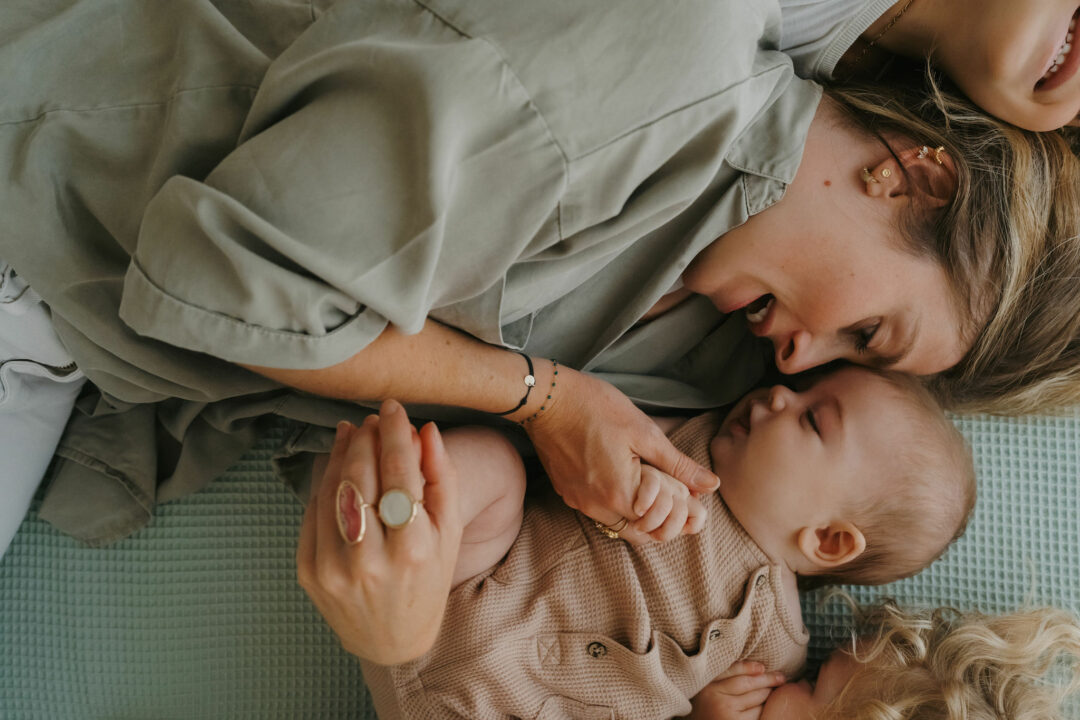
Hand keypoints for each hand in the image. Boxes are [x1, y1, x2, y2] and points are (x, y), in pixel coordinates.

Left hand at [295, 400, 463, 664]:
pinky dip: (323, 481)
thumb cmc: (427, 579)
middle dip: (366, 438)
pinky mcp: (308, 572)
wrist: (391, 638)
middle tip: (372, 418)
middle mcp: (370, 559)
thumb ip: (441, 478)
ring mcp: (333, 567)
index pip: (399, 471)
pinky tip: (337, 464)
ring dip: (342, 453)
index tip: (393, 407)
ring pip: (331, 489)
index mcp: (413, 549)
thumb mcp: (449, 533)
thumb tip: (425, 429)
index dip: (394, 432)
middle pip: (360, 476)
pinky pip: (312, 511)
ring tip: (353, 432)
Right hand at [522, 366, 718, 543]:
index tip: (685, 494)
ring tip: (647, 479)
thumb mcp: (645, 433)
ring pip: (616, 522)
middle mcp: (595, 507)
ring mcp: (577, 501)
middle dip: (658, 517)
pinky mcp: (566, 491)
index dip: (677, 515)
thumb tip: (710, 485)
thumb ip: (678, 466)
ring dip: (636, 510)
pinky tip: (621, 475)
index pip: (658, 527)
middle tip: (669, 490)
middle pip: (637, 531)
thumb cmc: (596, 408)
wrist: (546, 397)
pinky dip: (615, 501)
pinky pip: (597, 510)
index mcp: (620, 495)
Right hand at [686, 662, 786, 719]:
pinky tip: (768, 705)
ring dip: (768, 693)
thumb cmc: (707, 710)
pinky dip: (764, 708)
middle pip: (748, 683)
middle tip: (780, 677)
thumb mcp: (708, 692)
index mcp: (706, 685)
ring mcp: (726, 711)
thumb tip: (757, 667)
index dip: (749, 667)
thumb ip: (723, 679)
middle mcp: (715, 697)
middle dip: (767, 679)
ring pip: (756, 698)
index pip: (732, 670)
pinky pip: (758, 712)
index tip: (762, 667)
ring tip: (774, 689)